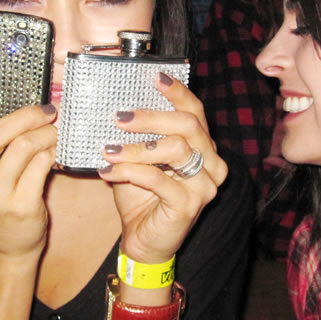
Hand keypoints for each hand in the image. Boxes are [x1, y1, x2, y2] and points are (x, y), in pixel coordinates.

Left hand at [98, 72, 227, 262]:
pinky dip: (130, 171)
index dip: (177, 92)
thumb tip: (117, 105)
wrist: (143, 242)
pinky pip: (159, 179)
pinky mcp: (189, 205)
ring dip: (137, 147)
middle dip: (151, 117)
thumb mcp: (138, 159)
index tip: (155, 77)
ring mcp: (204, 185)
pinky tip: (109, 170)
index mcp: (202, 147)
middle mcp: (211, 163)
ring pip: (176, 150)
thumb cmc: (141, 196)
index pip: (196, 111)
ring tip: (109, 149)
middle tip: (119, 117)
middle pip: (188, 125)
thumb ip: (138, 136)